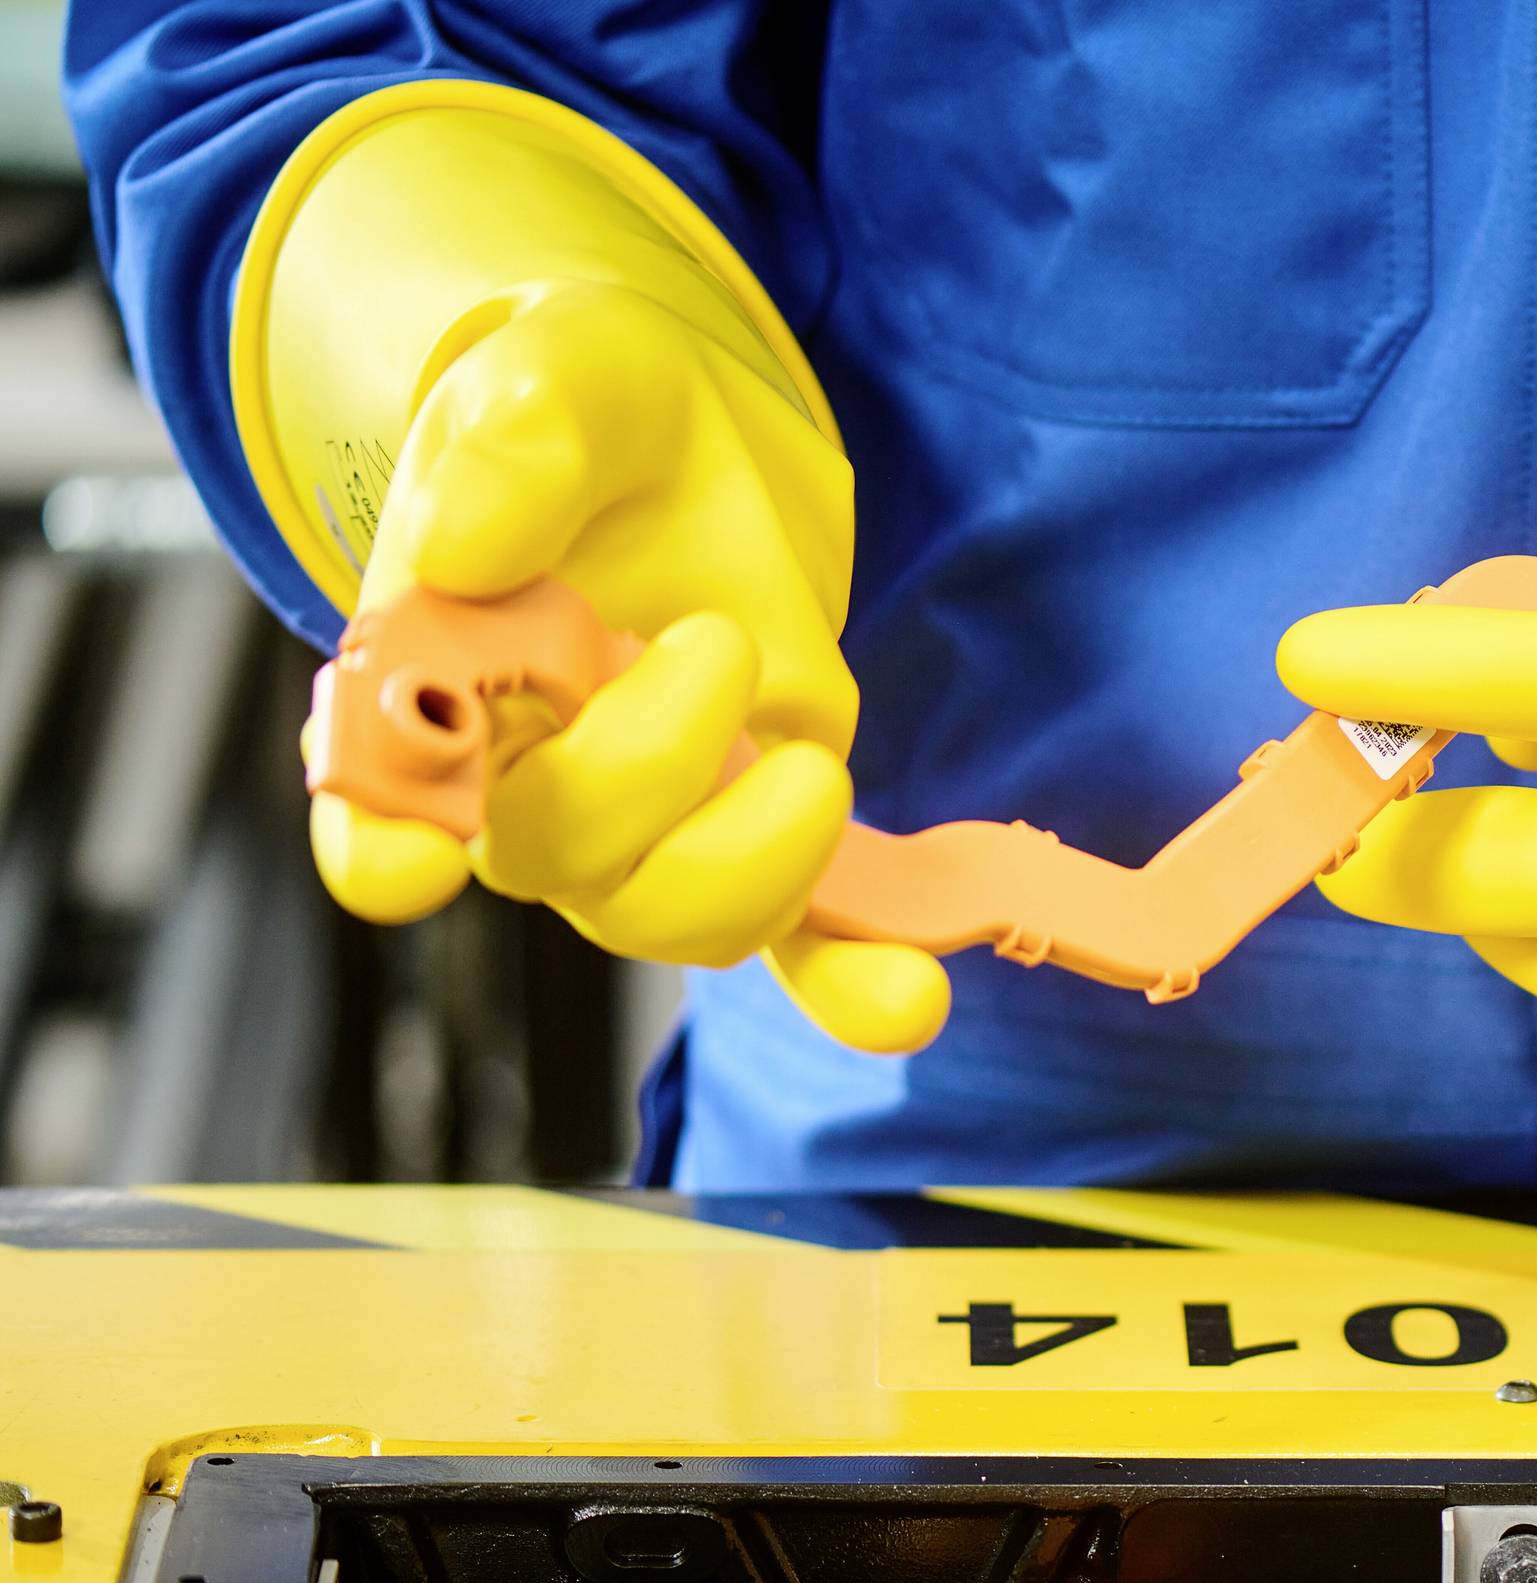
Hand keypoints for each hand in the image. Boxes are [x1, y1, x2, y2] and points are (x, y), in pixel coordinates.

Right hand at [310, 282, 948, 1052]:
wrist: (693, 433)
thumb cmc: (586, 412)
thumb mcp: (553, 376)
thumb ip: (516, 444)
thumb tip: (472, 553)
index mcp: (433, 696)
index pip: (376, 815)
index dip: (385, 850)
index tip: (411, 858)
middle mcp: (532, 786)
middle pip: (560, 864)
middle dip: (641, 774)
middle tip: (712, 638)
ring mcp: (655, 824)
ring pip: (682, 918)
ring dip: (759, 863)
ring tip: (807, 758)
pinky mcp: (763, 824)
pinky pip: (803, 941)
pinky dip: (854, 980)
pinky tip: (909, 1000)